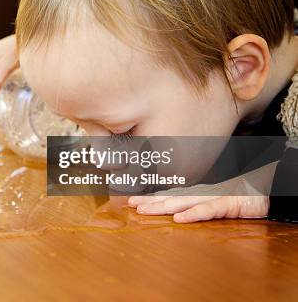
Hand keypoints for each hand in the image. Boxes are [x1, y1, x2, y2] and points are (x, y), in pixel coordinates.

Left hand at [128, 163, 277, 222]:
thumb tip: (180, 206)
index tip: (133, 201)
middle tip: (130, 205)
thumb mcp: (219, 195)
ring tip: (144, 210)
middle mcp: (203, 192)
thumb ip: (201, 199)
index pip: (171, 195)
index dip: (152, 198)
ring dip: (163, 207)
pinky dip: (194, 214)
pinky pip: (210, 210)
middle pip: (171, 198)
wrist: (270, 182)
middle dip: (150, 202)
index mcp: (199, 191)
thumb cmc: (245, 190)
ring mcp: (215, 196)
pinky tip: (180, 219)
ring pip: (184, 202)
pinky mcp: (230, 203)